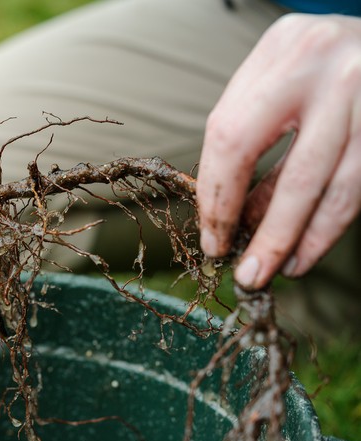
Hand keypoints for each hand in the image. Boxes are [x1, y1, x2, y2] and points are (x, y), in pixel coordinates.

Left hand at [197, 13, 360, 289]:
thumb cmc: (317, 60)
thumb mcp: (276, 72)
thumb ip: (249, 127)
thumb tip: (230, 210)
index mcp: (281, 50)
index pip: (230, 138)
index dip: (217, 197)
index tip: (212, 235)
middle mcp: (327, 72)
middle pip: (287, 172)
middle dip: (263, 234)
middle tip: (244, 272)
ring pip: (326, 190)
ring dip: (295, 240)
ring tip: (271, 271)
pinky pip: (354, 190)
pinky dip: (326, 229)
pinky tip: (304, 252)